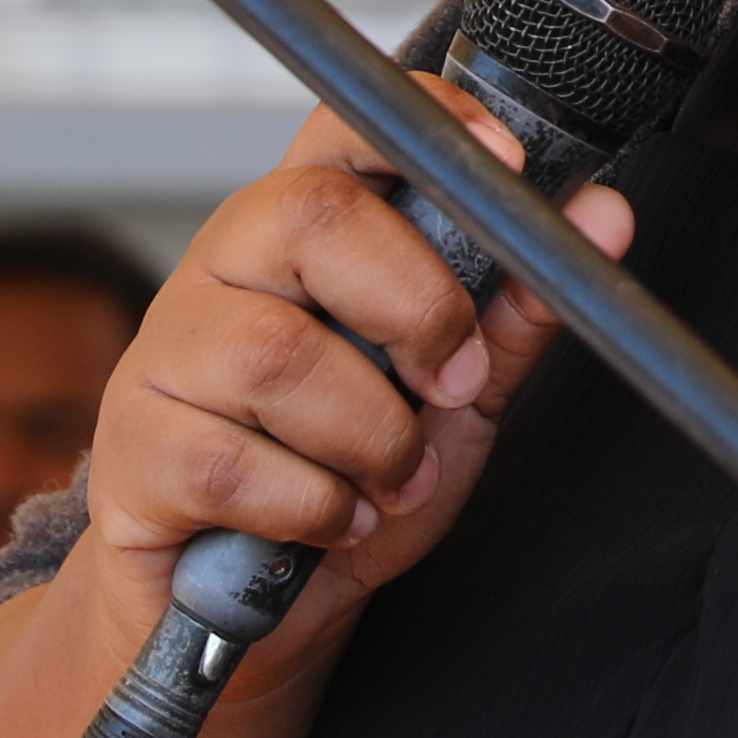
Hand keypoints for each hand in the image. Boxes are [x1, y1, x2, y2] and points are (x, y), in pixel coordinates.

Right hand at [84, 89, 631, 708]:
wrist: (257, 611)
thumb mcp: (455, 395)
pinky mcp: (133, 448)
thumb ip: (515, 312)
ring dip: (371, 436)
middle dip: (415, 306)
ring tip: (393, 479)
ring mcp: (168, 352)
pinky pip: (228, 461)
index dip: (428, 126)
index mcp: (303, 228)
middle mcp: (224, 265)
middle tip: (454, 382)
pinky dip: (311, 505)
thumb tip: (603, 217)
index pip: (348, 126)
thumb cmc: (353, 474)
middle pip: (309, 215)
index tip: (508, 167)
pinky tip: (331, 519)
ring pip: (277, 355)